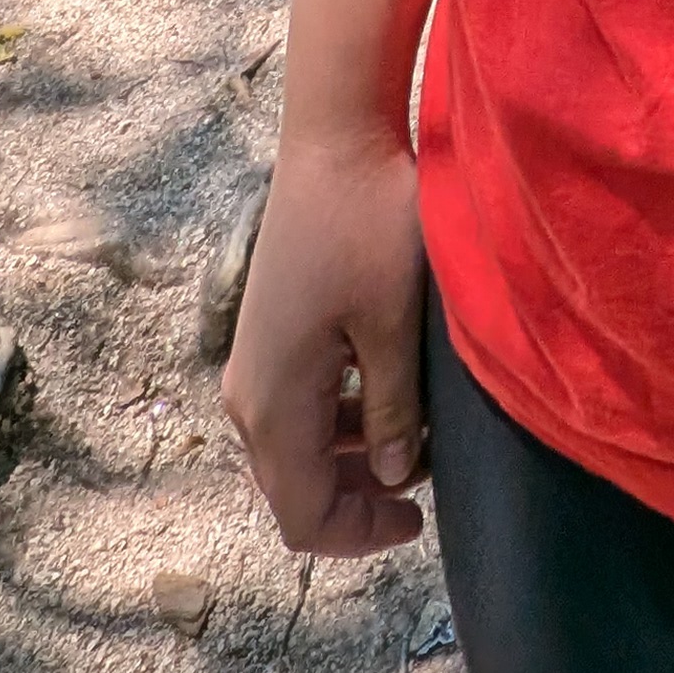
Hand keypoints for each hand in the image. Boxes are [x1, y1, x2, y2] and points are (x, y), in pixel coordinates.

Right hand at [223, 132, 429, 555]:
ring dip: (350, 457)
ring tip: (418, 436)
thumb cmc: (371, 226)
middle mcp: (249, 391)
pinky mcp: (270, 329)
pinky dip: (340, 417)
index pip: (302, 516)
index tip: (420, 520)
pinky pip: (299, 402)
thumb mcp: (395, 327)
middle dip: (356, 498)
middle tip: (424, 483)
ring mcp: (255, 358)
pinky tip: (389, 391)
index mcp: (274, 403)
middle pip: (293, 486)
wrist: (335, 138)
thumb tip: (396, 478)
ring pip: (296, 445)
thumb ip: (394, 413)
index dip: (359, 534)